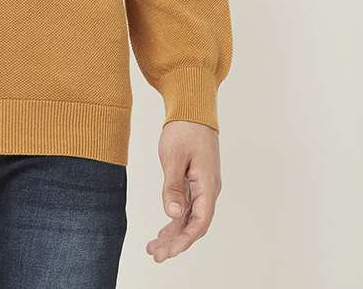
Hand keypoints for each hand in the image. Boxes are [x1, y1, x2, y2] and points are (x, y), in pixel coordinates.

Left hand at [146, 119, 222, 262]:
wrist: (192, 108)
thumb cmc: (184, 129)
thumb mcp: (174, 157)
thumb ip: (173, 187)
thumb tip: (173, 215)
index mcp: (207, 185)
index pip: (199, 222)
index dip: (184, 239)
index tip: (168, 251)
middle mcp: (208, 189)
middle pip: (193, 224)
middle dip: (175, 242)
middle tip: (155, 255)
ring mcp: (202, 186)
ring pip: (189, 217)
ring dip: (173, 233)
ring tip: (154, 247)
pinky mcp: (195, 181)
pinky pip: (187, 207)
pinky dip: (175, 220)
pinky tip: (164, 230)